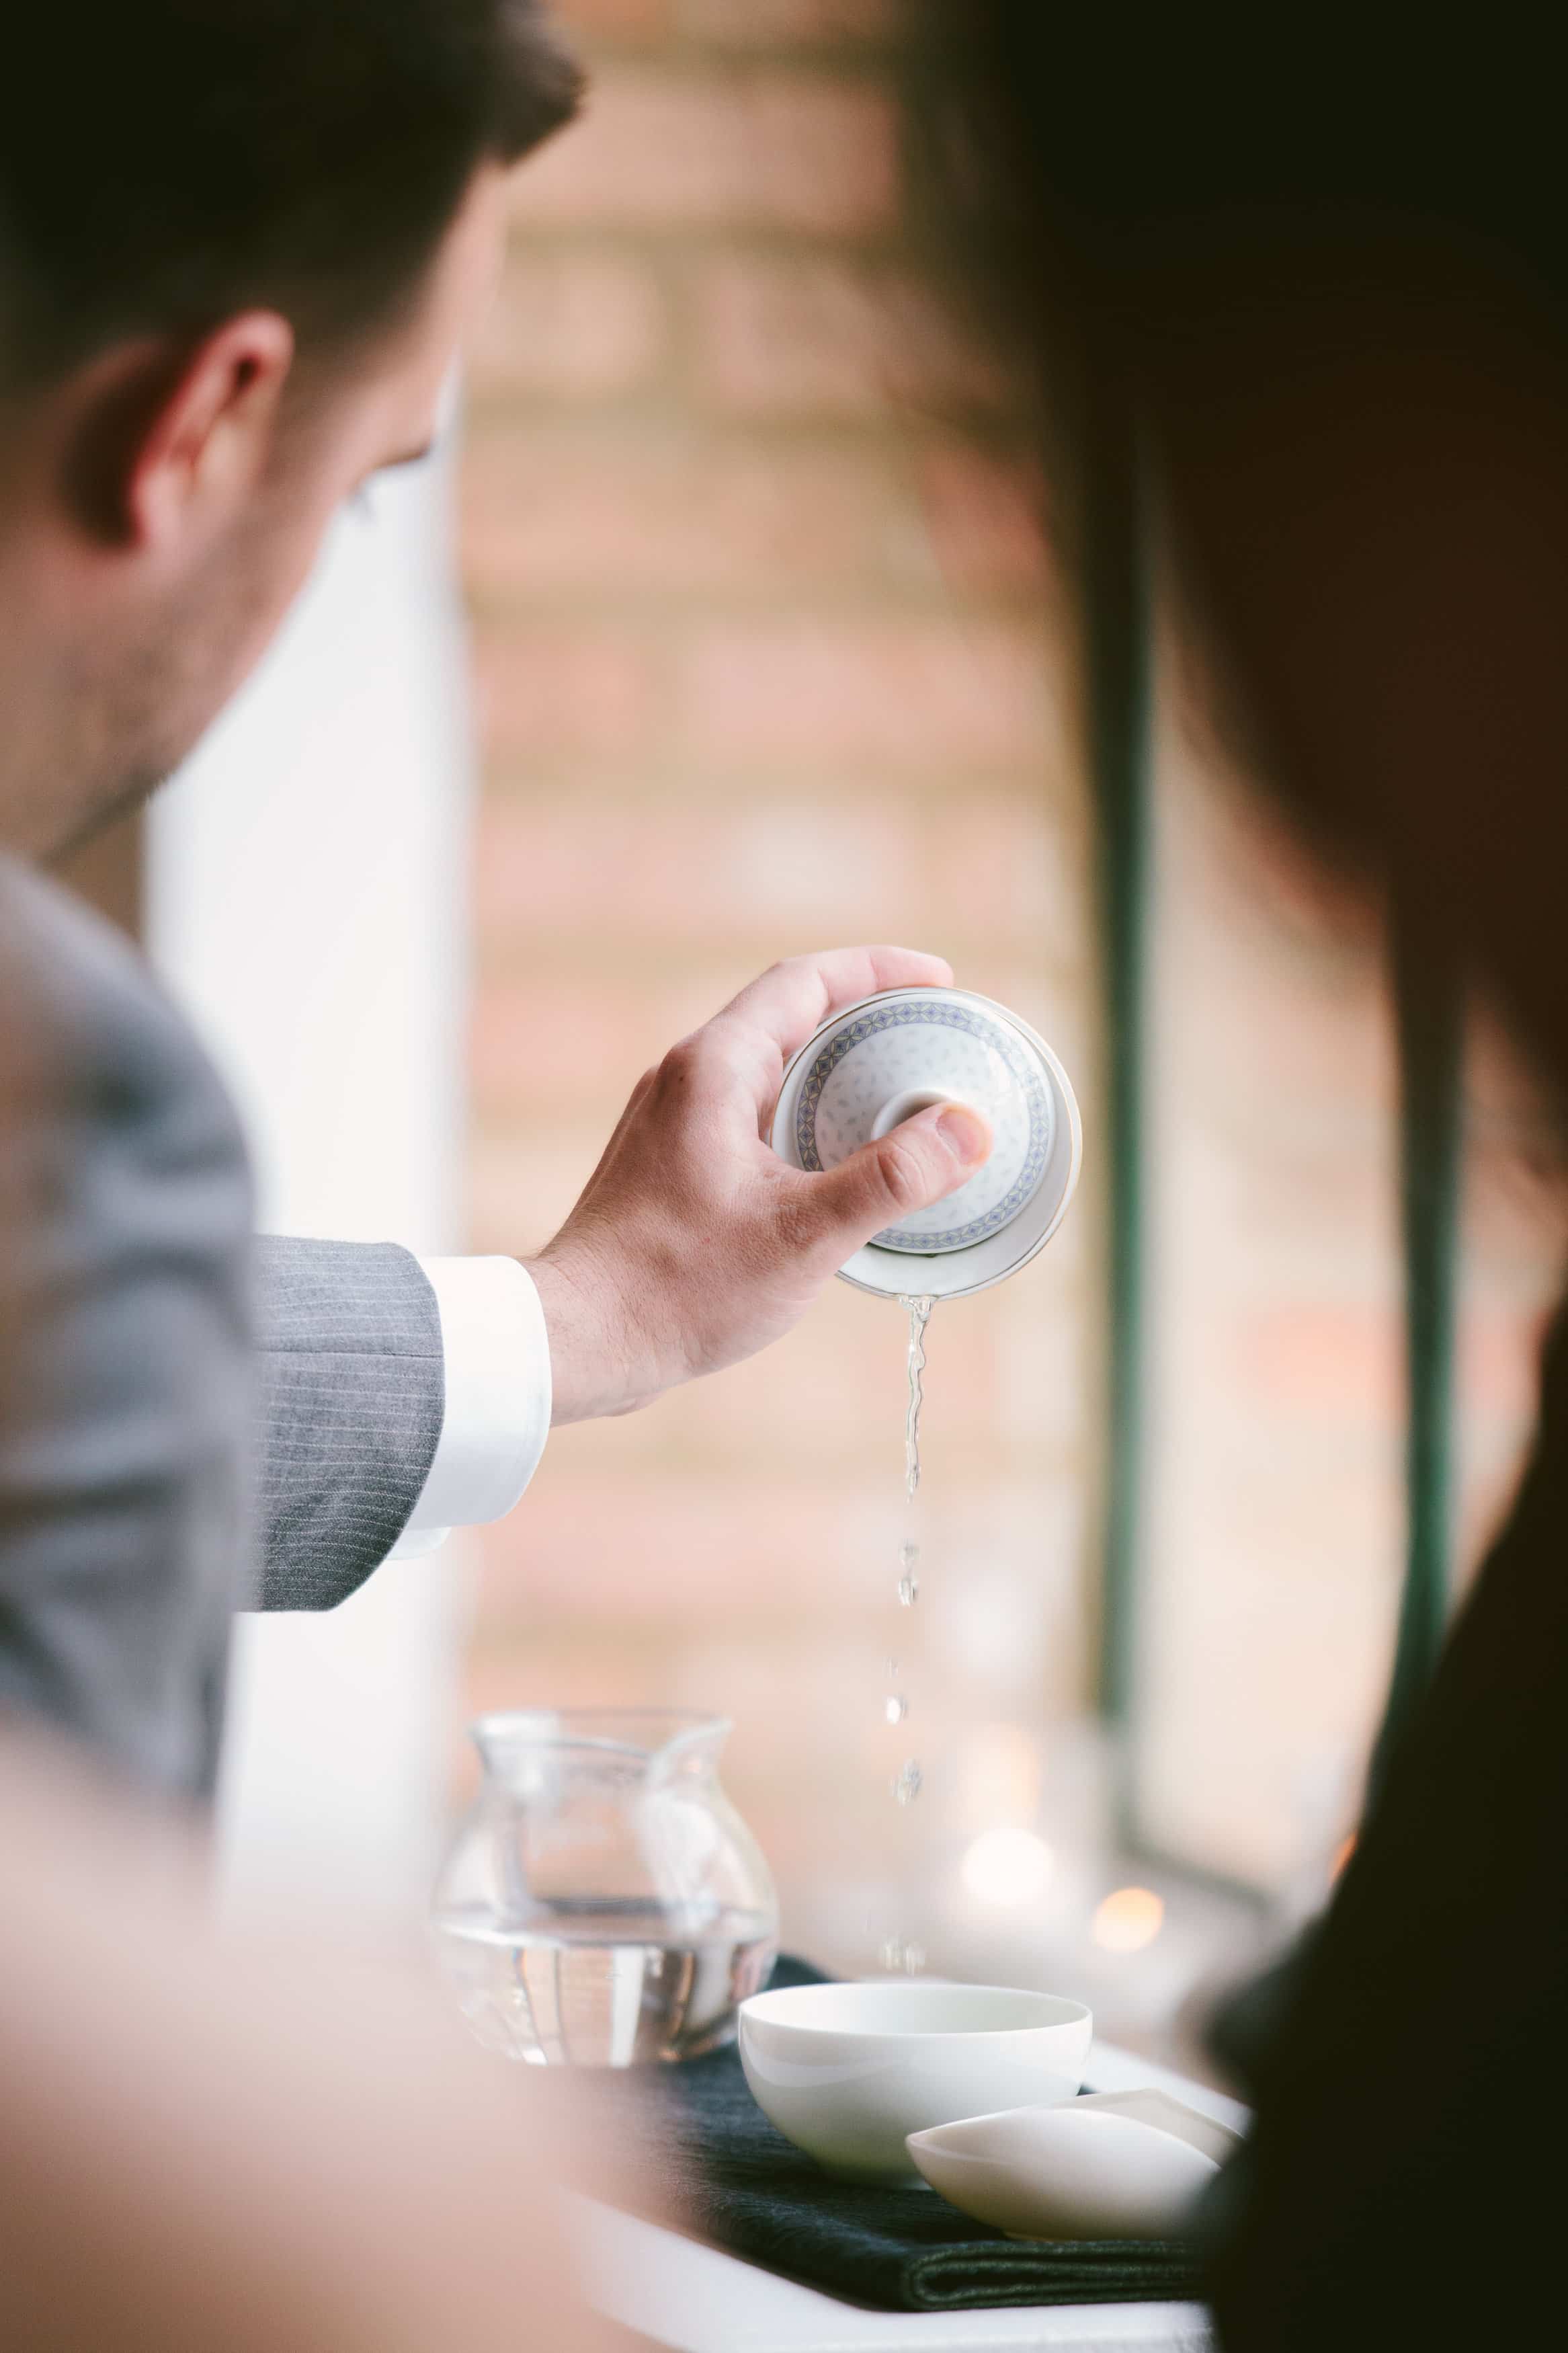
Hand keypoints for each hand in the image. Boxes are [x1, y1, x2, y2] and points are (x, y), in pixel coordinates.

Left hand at [524, 949, 991, 1423]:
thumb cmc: (675, 1288)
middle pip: (788, 1015)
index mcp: (714, 1068)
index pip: (805, 981)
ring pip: (768, 1065)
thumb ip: (889, 1180)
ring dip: (834, 1069)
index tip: (939, 980)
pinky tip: (838, 1158)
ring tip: (900, 1094)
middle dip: (866, 1017)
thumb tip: (967, 1131)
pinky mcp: (669, 1160)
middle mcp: (686, 1077)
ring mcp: (672, 1118)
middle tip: (932, 1038)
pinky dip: (803, 1112)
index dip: (878, 969)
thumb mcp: (802, 1235)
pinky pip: (749, 1109)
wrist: (581, 1338)